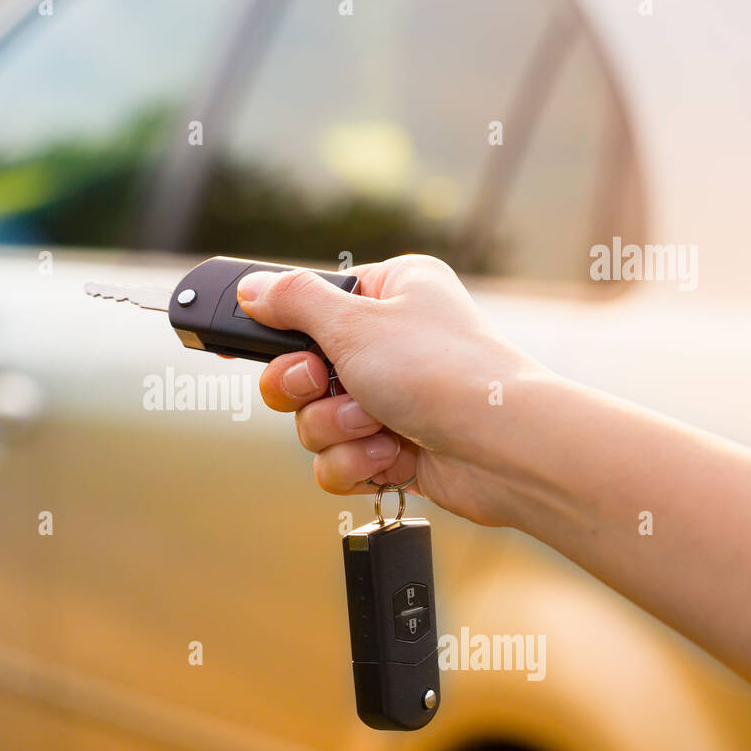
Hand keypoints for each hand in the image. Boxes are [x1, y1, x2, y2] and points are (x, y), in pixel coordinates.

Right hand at [236, 254, 543, 525]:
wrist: (503, 450)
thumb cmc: (442, 371)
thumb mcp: (354, 322)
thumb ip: (292, 302)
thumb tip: (251, 288)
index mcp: (389, 293)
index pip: (309, 305)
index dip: (278, 330)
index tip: (247, 344)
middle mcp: (390, 343)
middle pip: (300, 369)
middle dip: (305, 389)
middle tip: (319, 384)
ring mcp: (392, 400)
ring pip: (314, 422)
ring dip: (335, 429)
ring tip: (375, 424)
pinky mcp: (394, 450)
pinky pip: (338, 460)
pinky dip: (355, 462)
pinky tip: (390, 456)